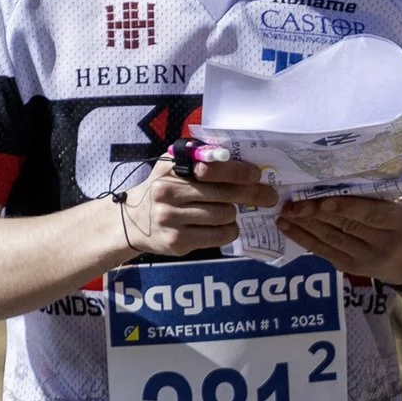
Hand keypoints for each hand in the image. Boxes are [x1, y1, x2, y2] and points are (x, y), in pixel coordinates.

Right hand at [121, 148, 274, 257]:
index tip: (256, 175)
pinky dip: (228, 230)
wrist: (133, 220)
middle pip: (224, 194)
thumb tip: (238, 159)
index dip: (238, 172)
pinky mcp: (176, 241)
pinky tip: (223, 226)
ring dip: (233, 214)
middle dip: (251, 194)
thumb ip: (199, 159)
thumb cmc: (164, 190)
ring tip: (228, 211)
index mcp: (170, 169)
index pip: (212, 168)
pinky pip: (218, 235)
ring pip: (224, 215)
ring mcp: (170, 218)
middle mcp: (167, 192)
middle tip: (268, 196)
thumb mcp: (174, 168)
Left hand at [278, 192, 401, 284]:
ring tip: (285, 213)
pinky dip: (303, 239)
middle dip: (316, 214)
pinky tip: (287, 227)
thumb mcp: (397, 205)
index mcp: (398, 220)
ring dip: (305, 225)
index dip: (346, 207)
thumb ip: (373, 196)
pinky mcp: (350, 268)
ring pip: (331, 239)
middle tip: (292, 203)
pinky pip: (324, 252)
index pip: (370, 213)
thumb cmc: (399, 222)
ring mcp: (365, 259)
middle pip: (346, 226)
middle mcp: (383, 242)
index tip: (324, 200)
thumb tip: (334, 176)